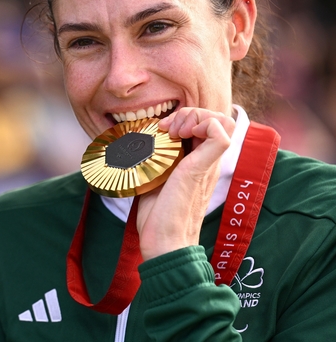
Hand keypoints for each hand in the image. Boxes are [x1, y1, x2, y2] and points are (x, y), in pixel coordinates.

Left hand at [136, 108, 235, 260]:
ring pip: (222, 120)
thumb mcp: (153, 180)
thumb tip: (133, 146)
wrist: (164, 242)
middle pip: (217, 118)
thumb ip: (152, 163)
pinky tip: (180, 135)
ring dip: (194, 116)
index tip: (160, 130)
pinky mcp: (204, 168)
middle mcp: (207, 162)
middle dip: (188, 113)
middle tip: (166, 128)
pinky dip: (201, 124)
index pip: (206, 125)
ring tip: (174, 131)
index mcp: (198, 163)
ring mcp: (208, 164)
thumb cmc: (156, 217)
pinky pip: (221, 133)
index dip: (184, 118)